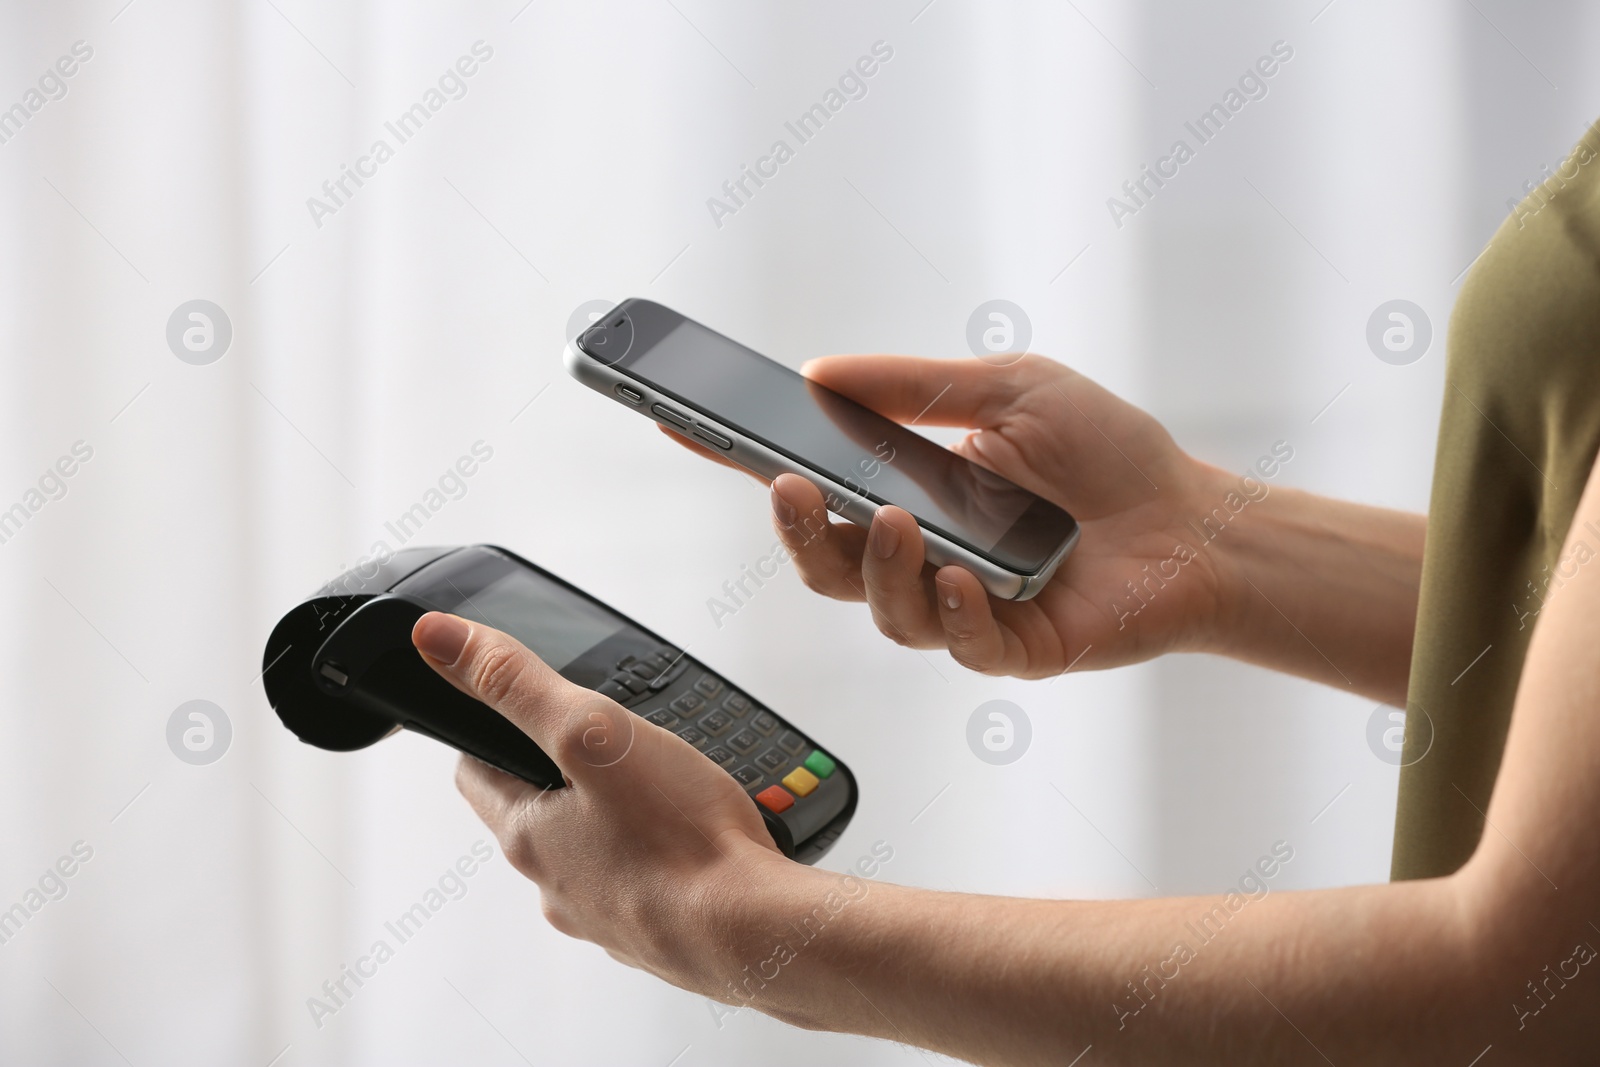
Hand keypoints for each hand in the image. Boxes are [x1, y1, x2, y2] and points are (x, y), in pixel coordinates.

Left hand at [410, 611, 791, 988]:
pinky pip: (642, 882)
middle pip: (537, 812)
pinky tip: (693, 837)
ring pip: (592, 850)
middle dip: (565, 772)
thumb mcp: (592, 733)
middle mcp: (556, 883)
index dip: (493, 730)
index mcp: (527, 834)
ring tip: (661, 787)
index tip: (519, 710)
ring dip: (615, 817)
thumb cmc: (681, 840)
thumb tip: (438, 639)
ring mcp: (605, 914)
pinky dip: (658, 855)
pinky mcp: (654, 931)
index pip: (476, 770)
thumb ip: (516, 682)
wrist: (753, 933)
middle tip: (606, 741)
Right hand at [671, 354, 1238, 677]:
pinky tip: (969, 579)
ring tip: (902, 524)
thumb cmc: (1108, 454)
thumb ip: (915, 386)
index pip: (813, 482)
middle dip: (798, 531)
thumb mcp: (1009, 390)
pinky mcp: (1006, 648)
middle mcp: (923, 555)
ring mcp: (960, 607)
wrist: (1194, 521)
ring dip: (880, 566)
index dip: (742, 461)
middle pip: (825, 564)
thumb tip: (821, 372)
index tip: (680, 424)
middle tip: (791, 489)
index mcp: (912, 492)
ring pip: (881, 608)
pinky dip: (954, 610)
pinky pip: (956, 642)